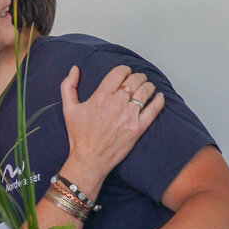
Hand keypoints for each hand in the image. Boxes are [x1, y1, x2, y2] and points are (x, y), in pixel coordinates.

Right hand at [60, 64, 163, 188]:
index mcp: (101, 97)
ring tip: (148, 86)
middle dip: (138, 76)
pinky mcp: (138, 128)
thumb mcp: (68, 109)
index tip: (126, 71)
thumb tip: (74, 69)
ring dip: (148, 85)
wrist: (89, 159)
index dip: (124, 69)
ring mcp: (128, 116)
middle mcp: (116, 104)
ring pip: (145, 92)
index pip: (119, 73)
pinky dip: (159, 100)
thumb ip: (68, 86)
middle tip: (139, 78)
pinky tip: (159, 97)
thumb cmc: (79, 136)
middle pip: (134, 80)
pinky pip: (153, 109)